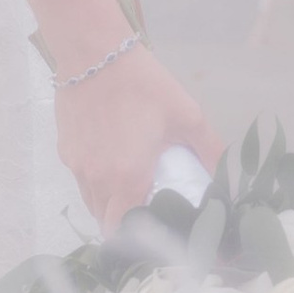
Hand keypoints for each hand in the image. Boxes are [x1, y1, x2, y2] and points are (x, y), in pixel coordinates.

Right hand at [54, 44, 220, 232]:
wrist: (93, 52)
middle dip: (124, 224)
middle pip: (105, 220)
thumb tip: (228, 179)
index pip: (123, 230)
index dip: (137, 240)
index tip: (154, 235)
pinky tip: (111, 159)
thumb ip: (209, 151)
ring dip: (108, 204)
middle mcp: (96, 179)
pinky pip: (81, 177)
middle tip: (147, 213)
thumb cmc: (143, 85)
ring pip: (90, 201)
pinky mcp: (65, 149)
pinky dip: (95, 180)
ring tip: (130, 189)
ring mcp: (77, 165)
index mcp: (127, 178)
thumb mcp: (186, 116)